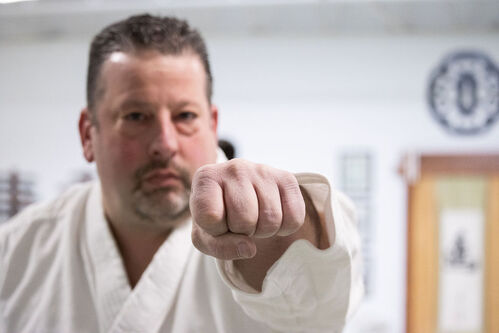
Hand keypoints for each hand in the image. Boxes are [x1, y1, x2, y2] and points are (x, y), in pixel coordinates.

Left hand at [190, 159, 305, 259]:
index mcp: (206, 178)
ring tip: (254, 219)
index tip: (215, 221)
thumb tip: (249, 248)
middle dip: (242, 231)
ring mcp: (262, 170)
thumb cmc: (217, 217)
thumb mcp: (206, 237)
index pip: (210, 217)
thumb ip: (221, 248)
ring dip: (264, 230)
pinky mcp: (286, 178)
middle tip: (238, 223)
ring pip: (271, 219)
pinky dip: (285, 228)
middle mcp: (234, 167)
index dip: (215, 230)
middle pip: (245, 219)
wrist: (236, 196)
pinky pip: (294, 217)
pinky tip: (271, 217)